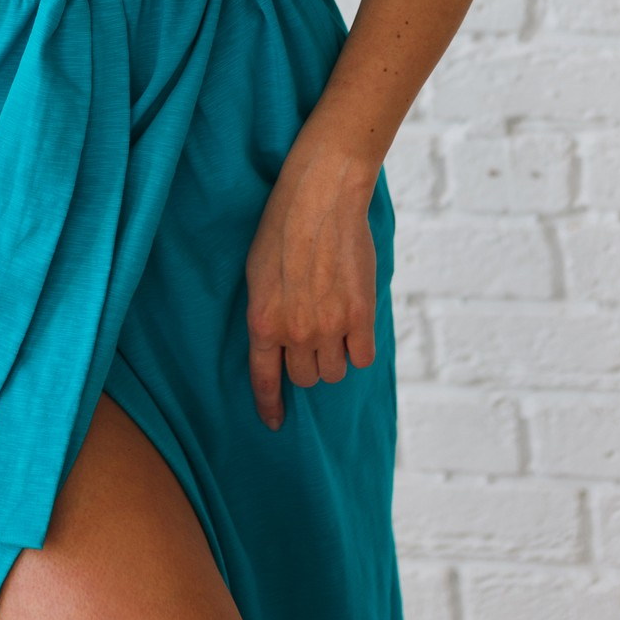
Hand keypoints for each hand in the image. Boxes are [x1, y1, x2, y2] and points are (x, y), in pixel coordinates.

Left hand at [244, 147, 377, 430]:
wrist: (320, 196)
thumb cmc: (281, 227)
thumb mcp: (257, 274)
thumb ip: (268, 314)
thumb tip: (278, 344)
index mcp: (262, 321)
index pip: (264, 380)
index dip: (270, 406)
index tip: (275, 423)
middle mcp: (295, 332)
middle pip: (305, 378)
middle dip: (306, 364)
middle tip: (311, 338)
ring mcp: (330, 326)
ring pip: (334, 371)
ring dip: (333, 357)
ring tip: (332, 327)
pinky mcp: (361, 316)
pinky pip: (362, 357)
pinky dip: (358, 348)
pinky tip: (354, 326)